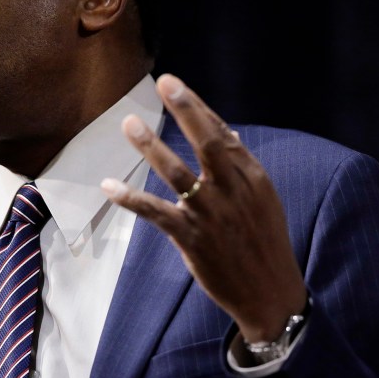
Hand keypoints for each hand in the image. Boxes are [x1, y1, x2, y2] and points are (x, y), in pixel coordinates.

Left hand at [100, 73, 306, 342]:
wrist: (270, 294)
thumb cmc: (265, 243)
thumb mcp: (263, 201)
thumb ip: (242, 167)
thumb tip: (226, 133)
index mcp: (252, 179)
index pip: (222, 135)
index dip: (198, 108)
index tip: (175, 85)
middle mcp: (233, 192)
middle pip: (209, 143)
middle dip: (187, 110)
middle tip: (165, 83)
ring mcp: (211, 215)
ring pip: (177, 173)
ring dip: (152, 147)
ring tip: (129, 124)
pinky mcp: (192, 238)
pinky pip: (157, 213)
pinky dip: (131, 199)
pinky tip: (108, 186)